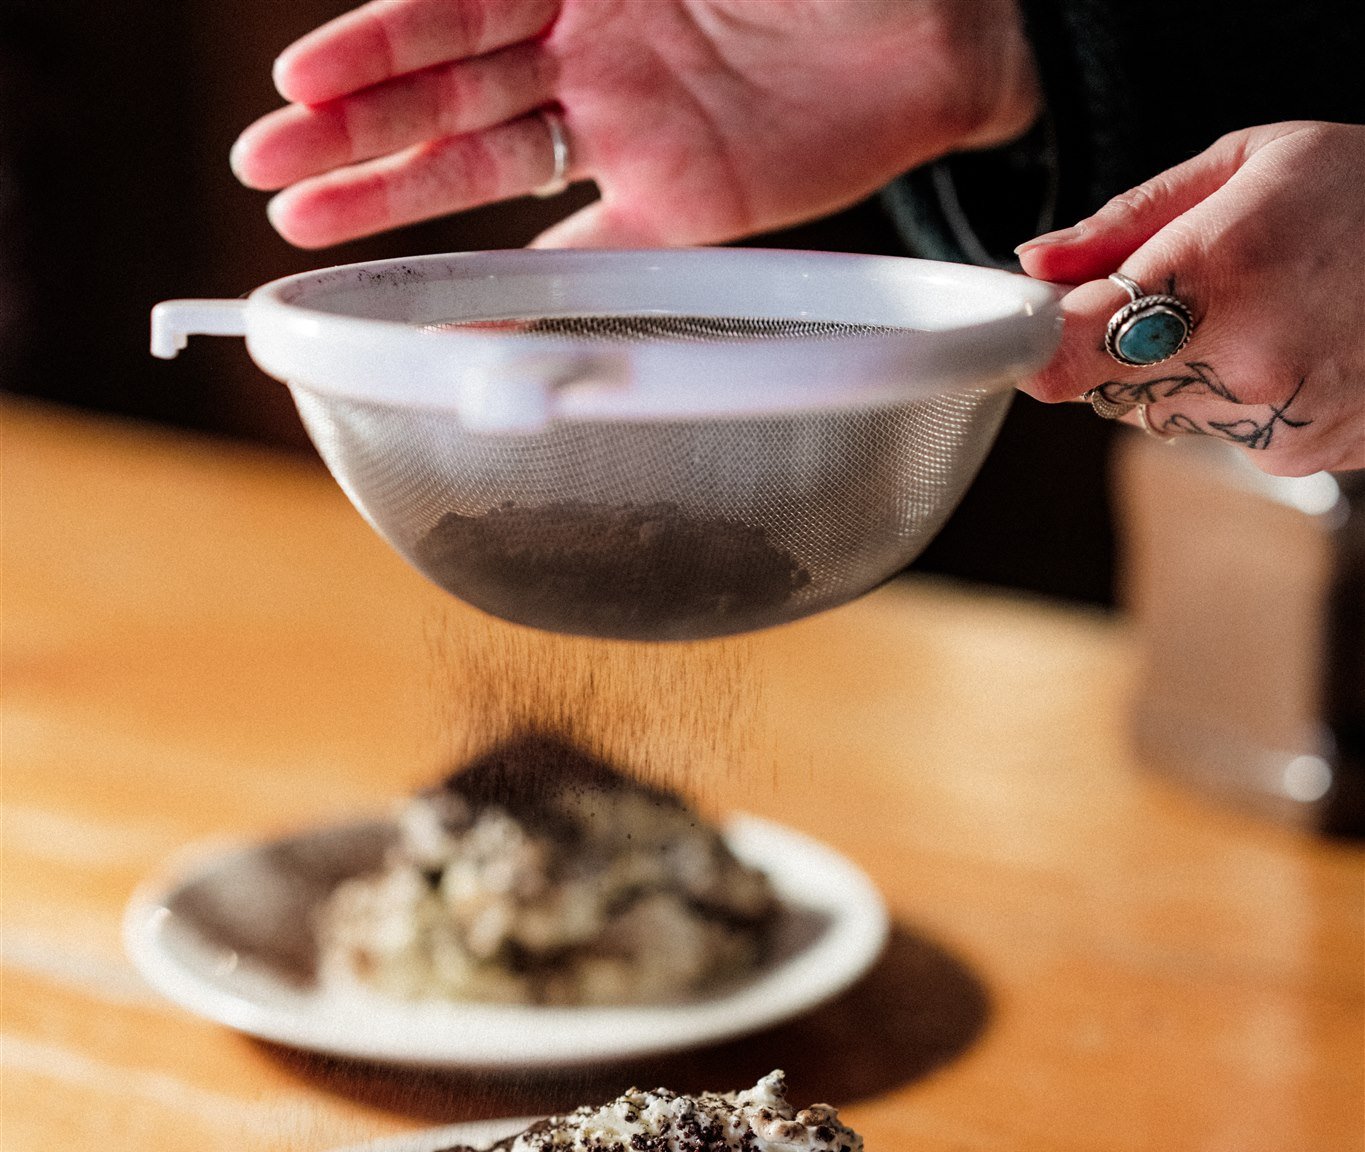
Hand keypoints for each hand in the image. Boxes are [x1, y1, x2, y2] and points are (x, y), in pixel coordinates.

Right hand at [230, 0, 1037, 251]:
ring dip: (393, 194)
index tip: (299, 82)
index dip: (374, 45)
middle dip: (352, 127)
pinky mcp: (677, 210)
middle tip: (266, 169)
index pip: (451, 7)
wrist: (948, 31)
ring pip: (482, 164)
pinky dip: (519, 285)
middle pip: (443, 89)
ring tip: (303, 225)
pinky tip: (449, 310)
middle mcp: (587, 48)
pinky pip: (581, 251)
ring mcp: (624, 132)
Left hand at [1017, 121, 1364, 475]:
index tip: (1029, 328)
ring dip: (1176, 369)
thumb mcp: (1247, 163)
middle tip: (1177, 289)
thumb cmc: (1363, 194)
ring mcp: (1271, 420)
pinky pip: (1216, 432)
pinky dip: (1231, 396)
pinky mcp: (1294, 458)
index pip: (1068, 349)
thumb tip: (1037, 264)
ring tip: (1255, 308)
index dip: (1035, 341)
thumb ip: (1126, 222)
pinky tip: (1286, 347)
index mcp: (1219, 270)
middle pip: (1102, 386)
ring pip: (1156, 413)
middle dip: (1116, 342)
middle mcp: (1243, 360)